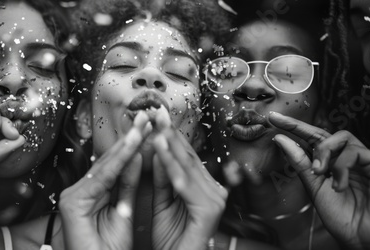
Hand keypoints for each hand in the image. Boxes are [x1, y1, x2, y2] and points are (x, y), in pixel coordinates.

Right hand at [59, 112, 149, 249]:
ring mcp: (71, 196)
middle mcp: (75, 191)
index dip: (131, 146)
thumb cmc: (109, 249)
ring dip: (127, 145)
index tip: (148, 128)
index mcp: (87, 193)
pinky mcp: (72, 202)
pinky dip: (119, 163)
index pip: (113, 165)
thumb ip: (127, 185)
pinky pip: (102, 179)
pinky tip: (133, 147)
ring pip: (105, 166)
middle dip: (130, 139)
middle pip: (108, 161)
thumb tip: (137, 158)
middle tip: (147, 117)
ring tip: (143, 126)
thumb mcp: (123, 211)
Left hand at [152, 108, 228, 249]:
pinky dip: (169, 164)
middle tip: (156, 109)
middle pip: (187, 155)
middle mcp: (213, 189)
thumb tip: (157, 150)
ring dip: (169, 142)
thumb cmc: (171, 238)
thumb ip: (162, 177)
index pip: (185, 156)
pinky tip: (158, 147)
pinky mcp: (208, 209)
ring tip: (156, 122)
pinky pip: (183, 183)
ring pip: (186, 165)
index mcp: (204, 187)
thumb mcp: (163, 201)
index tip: (155, 115)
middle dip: (169, 131)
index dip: (170, 134)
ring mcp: (214, 199)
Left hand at [269, 111, 369, 248]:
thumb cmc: (343, 217)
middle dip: (298, 125)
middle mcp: (345, 159)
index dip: (293, 128)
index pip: (310, 142)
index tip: (273, 119)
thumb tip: (281, 139)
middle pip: (322, 133)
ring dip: (323, 151)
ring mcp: (362, 160)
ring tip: (318, 171)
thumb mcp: (314, 187)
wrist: (363, 237)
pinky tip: (338, 182)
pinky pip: (353, 151)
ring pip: (338, 136)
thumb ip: (299, 163)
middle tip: (278, 121)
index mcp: (329, 166)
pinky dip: (341, 165)